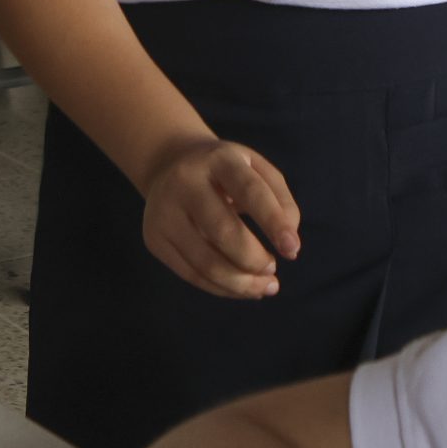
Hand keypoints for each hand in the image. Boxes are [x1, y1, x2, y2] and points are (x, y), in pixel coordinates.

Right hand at [139, 137, 300, 299]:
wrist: (169, 163)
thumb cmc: (225, 172)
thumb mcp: (256, 169)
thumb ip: (282, 201)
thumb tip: (289, 244)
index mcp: (218, 158)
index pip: (250, 191)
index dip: (274, 222)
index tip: (292, 250)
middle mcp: (185, 182)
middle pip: (223, 232)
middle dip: (255, 259)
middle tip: (273, 269)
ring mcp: (164, 211)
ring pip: (206, 263)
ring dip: (242, 284)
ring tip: (265, 286)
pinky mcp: (154, 238)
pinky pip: (192, 275)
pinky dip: (223, 288)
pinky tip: (242, 287)